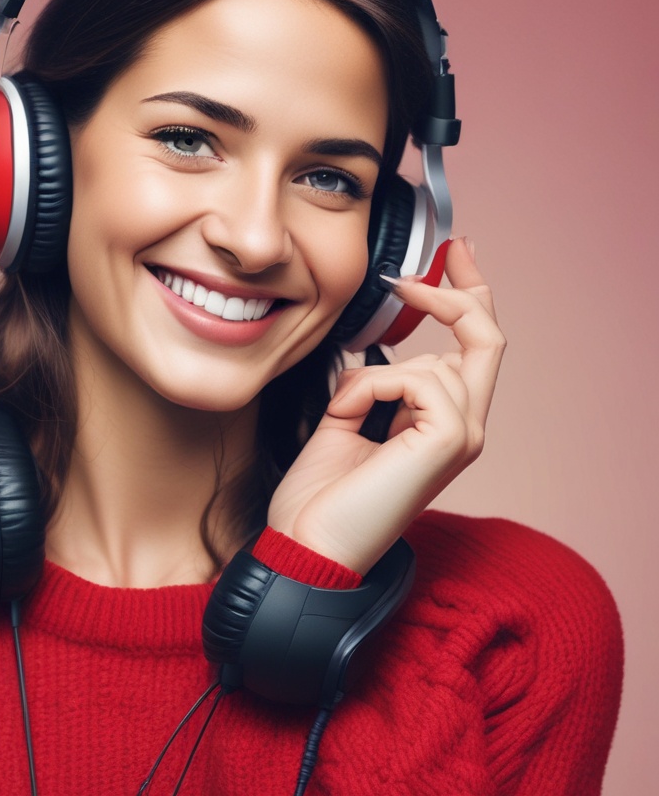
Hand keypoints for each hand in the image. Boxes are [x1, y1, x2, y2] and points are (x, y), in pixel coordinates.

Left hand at [266, 238, 504, 573]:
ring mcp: (462, 436)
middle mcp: (463, 429)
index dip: (466, 299)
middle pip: (487, 339)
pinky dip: (371, 387)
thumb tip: (369, 360)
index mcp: (440, 425)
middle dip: (465, 289)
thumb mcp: (343, 422)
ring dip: (371, 377)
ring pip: (436, 361)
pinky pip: (417, 378)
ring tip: (342, 414)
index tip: (450, 258)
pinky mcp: (450, 441)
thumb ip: (368, 388)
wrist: (308, 545)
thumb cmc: (321, 496)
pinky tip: (349, 417)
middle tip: (450, 249)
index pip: (470, 352)